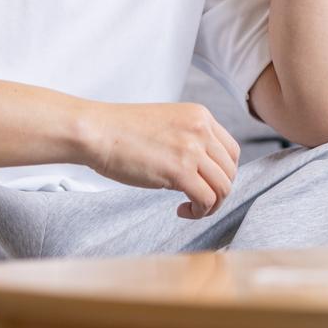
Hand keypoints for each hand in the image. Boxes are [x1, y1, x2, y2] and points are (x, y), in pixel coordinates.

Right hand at [77, 100, 240, 218]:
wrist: (97, 131)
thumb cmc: (122, 131)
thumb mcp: (167, 123)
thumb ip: (189, 138)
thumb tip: (202, 167)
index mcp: (200, 116)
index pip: (231, 151)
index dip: (223, 173)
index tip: (206, 184)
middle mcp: (201, 129)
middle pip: (230, 171)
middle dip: (218, 191)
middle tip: (198, 200)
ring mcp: (192, 149)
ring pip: (223, 187)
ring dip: (210, 205)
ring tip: (191, 208)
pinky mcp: (179, 171)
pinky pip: (206, 199)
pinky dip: (199, 212)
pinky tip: (182, 210)